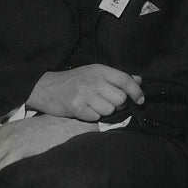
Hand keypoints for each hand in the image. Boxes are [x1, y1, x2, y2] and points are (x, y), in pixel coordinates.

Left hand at [0, 115, 96, 176]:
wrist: (72, 127)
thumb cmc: (51, 130)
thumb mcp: (27, 128)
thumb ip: (10, 139)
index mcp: (5, 129)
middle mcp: (6, 135)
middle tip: (0, 177)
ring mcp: (14, 143)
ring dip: (0, 175)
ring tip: (13, 175)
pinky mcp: (23, 151)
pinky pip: (5, 170)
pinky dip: (9, 176)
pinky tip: (21, 175)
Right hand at [26, 64, 143, 120]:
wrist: (47, 87)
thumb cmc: (75, 81)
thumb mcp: (96, 73)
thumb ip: (118, 77)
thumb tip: (139, 80)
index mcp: (100, 70)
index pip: (125, 80)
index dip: (136, 91)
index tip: (140, 100)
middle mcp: (93, 80)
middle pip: (120, 98)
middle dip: (118, 104)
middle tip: (109, 102)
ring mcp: (84, 94)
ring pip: (109, 110)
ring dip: (105, 111)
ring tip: (95, 106)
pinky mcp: (76, 107)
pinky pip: (95, 118)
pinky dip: (93, 117)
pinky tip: (86, 110)